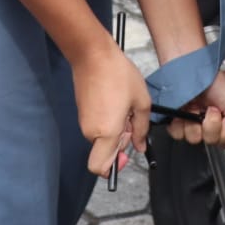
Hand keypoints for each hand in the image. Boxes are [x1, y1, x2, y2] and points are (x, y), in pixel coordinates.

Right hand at [74, 40, 152, 176]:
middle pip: (104, 152)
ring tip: (125, 108)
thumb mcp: (141, 101)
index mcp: (106, 133)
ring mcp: (84, 122)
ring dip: (115, 131)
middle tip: (131, 122)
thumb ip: (142, 128)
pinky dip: (107, 122)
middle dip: (119, 144)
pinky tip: (116, 103)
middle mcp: (91, 132)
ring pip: (101, 139)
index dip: (112, 169)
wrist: (93, 55)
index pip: (99, 168)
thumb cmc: (119, 76)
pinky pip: (96, 127)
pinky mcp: (82, 112)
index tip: (125, 155)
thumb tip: (140, 146)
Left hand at [168, 69, 224, 147]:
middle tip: (211, 110)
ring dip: (196, 124)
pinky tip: (184, 111)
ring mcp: (189, 122)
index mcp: (220, 119)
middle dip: (212, 126)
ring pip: (194, 139)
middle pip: (210, 141)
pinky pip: (178, 134)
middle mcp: (205, 122)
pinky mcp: (175, 121)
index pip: (224, 141)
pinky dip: (180, 124)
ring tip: (196, 107)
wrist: (191, 69)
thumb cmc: (211, 78)